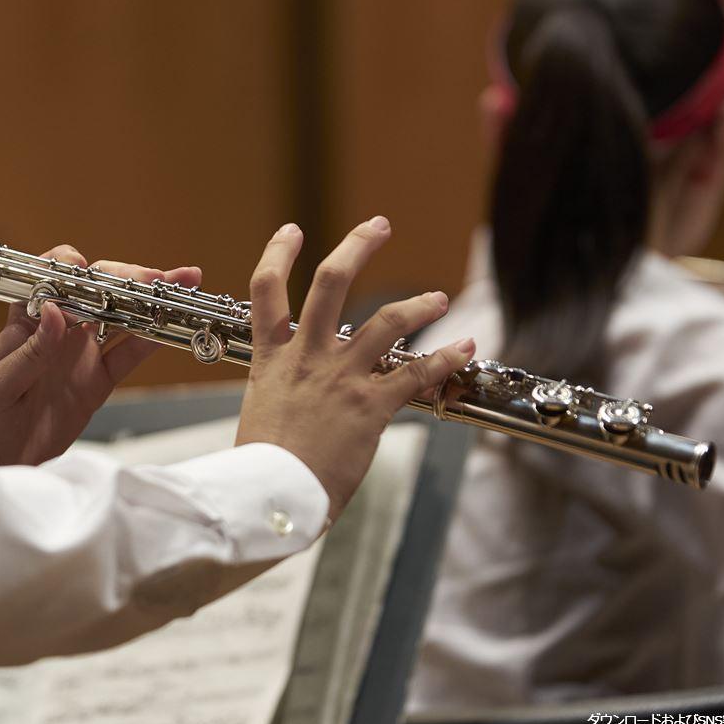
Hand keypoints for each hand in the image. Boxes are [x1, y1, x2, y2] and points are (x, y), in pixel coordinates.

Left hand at [0, 246, 201, 465]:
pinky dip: (150, 342)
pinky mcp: (96, 382)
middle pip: (97, 291)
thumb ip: (30, 351)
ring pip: (121, 318)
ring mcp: (80, 354)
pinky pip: (127, 357)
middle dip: (128, 279)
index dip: (71, 266)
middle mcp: (58, 330)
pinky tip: (172, 329)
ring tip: (184, 286)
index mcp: (26, 321)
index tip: (87, 269)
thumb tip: (55, 310)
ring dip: (151, 301)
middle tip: (156, 279)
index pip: (51, 277)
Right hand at [236, 217, 474, 517]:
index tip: (292, 231)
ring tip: (438, 295)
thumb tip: (293, 395)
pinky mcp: (370, 405)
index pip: (265, 289)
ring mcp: (340, 377)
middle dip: (358, 246)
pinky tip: (463, 346)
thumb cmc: (261, 469)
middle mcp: (306, 356)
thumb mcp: (260, 414)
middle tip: (379, 226)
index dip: (279, 253)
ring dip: (418, 303)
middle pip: (331, 282)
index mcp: (272, 357)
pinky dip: (445, 357)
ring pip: (385, 319)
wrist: (270, 497)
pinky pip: (416, 372)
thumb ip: (279, 391)